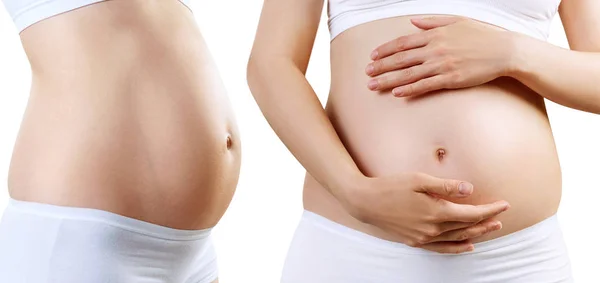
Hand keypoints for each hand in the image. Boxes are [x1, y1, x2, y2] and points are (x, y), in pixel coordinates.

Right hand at [346, 172, 509, 253]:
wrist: (365, 202)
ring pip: (457, 239)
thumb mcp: (418, 179)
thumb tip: (470, 190)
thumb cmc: (391, 186)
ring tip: (491, 228)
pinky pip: (442, 248)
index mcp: (436, 212)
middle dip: (486, 221)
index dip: (489, 210)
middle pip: (467, 227)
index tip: (504, 204)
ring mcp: (423, 238)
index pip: (471, 214)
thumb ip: (445, 186)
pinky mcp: (415, 241)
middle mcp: (433, 229)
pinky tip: (467, 246)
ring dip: (476, 234)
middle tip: (501, 216)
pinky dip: (457, 248)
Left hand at [366, 16, 517, 96]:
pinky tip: (397, 93)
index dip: (386, 50)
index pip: (403, 42)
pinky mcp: (451, 79)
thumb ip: (433, 22)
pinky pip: (426, 85)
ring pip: (409, 74)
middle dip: (381, 66)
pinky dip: (410, 89)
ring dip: (389, 80)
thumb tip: (413, 22)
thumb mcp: (457, 21)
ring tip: (373, 86)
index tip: (373, 56)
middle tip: (366, 73)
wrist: (504, 50)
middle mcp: (435, 49)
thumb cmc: (482, 35)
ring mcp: (442, 65)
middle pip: (401, 59)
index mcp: (435, 34)